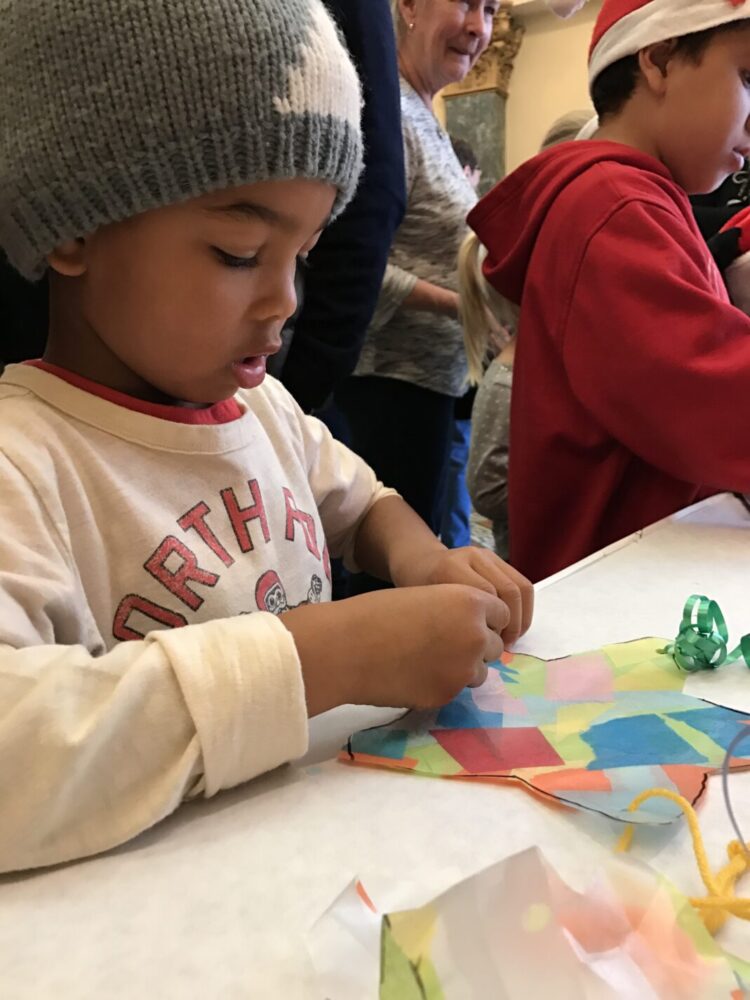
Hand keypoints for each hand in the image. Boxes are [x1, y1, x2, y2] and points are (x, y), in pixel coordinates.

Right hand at [282, 584, 506, 714]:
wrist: (348, 647)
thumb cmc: (378, 613)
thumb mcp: (426, 597)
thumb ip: (455, 611)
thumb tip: (471, 633)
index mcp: (470, 601)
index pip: (501, 614)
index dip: (483, 619)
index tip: (463, 623)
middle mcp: (476, 634)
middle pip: (493, 644)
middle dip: (475, 645)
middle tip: (442, 644)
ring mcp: (464, 668)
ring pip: (480, 671)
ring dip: (462, 667)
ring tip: (427, 659)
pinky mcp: (448, 694)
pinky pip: (457, 689)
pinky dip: (442, 683)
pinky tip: (415, 674)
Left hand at [391, 546, 532, 646]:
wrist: (419, 562)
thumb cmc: (419, 593)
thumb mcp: (426, 608)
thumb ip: (451, 624)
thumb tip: (480, 652)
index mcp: (450, 568)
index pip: (487, 598)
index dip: (493, 626)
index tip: (487, 647)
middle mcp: (472, 556)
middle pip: (508, 590)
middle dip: (512, 624)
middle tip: (504, 646)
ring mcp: (487, 554)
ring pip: (520, 587)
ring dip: (521, 617)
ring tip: (510, 638)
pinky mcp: (497, 559)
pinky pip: (522, 584)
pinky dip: (523, 608)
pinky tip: (513, 626)